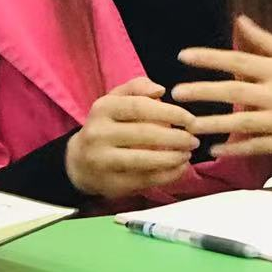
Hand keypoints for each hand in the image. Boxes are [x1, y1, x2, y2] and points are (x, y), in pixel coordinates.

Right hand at [64, 77, 199, 198]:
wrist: (77, 162)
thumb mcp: (115, 100)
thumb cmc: (106, 125)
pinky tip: (180, 168)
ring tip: (188, 154)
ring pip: (144, 160)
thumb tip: (160, 90)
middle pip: (144, 134)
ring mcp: (103, 161)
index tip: (190, 119)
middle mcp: (99, 134)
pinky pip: (144, 180)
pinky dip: (167, 175)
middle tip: (194, 139)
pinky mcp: (110, 184)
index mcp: (102, 109)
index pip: (140, 107)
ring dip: (172, 158)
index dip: (169, 113)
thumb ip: (137, 88)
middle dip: (175, 138)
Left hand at [172, 15, 271, 158]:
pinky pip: (256, 147)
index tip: (182, 56)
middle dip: (202, 93)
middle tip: (174, 93)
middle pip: (234, 93)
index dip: (208, 58)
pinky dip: (235, 149)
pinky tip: (214, 149)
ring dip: (212, 125)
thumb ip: (266, 40)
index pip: (238, 60)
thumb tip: (239, 21)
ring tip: (187, 125)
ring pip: (241, 124)